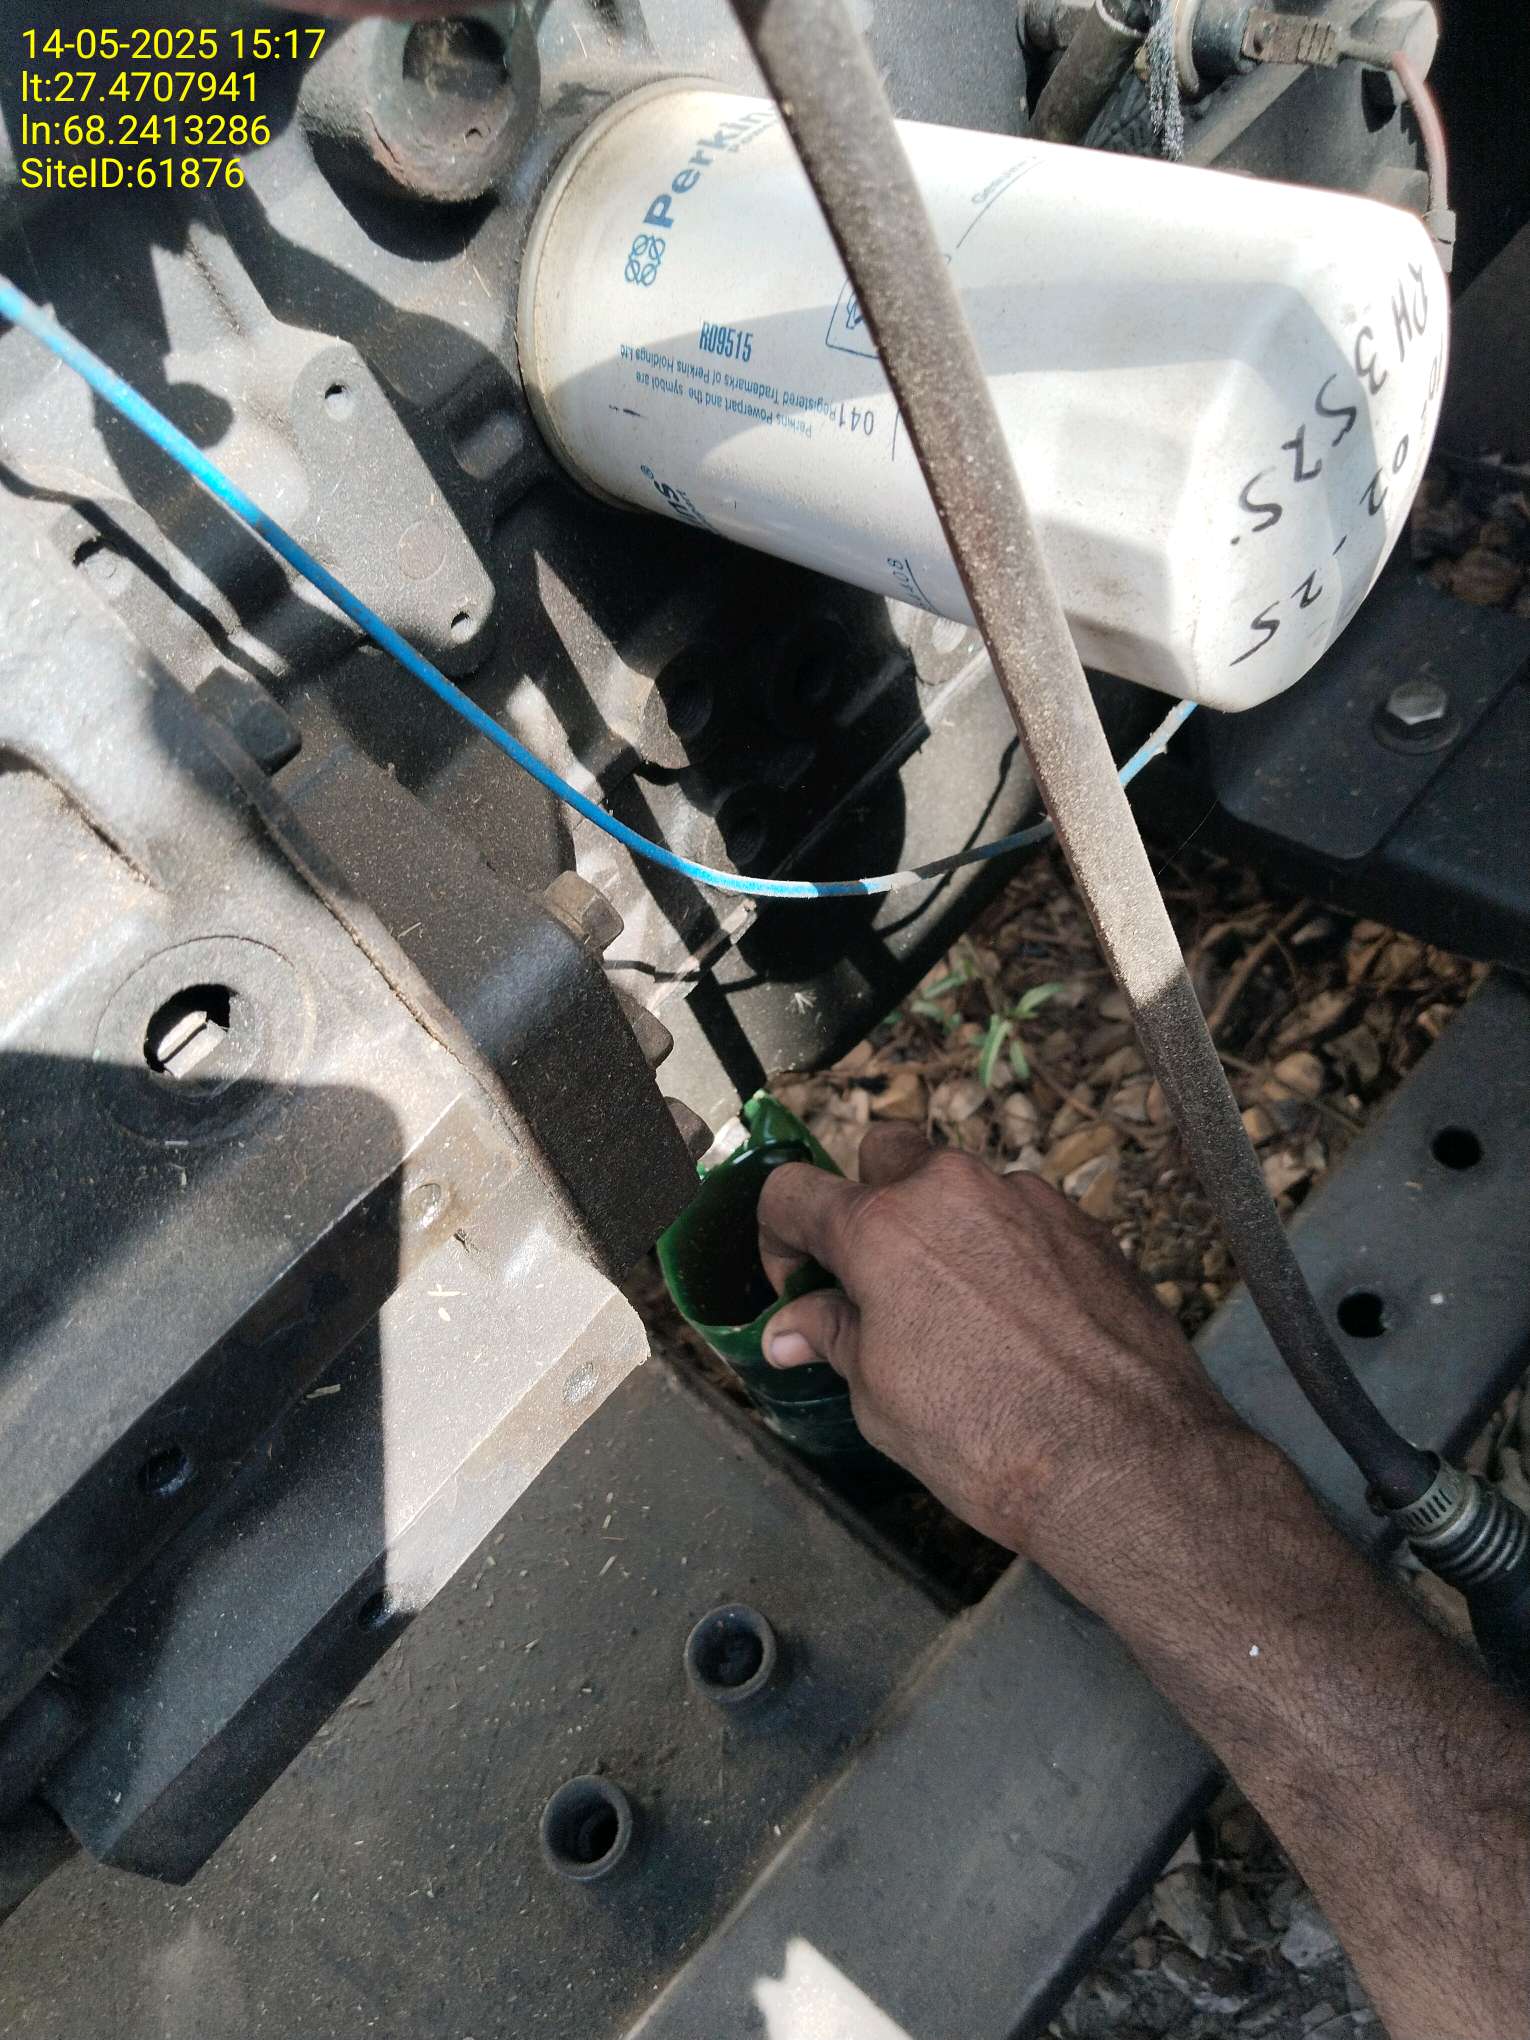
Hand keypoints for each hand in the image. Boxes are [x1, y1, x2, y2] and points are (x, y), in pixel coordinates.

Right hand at [757, 1124, 1250, 1599]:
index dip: (778, 1237)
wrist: (1125, 1461)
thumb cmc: (987, 1438)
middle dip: (866, 1202)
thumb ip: (834, 1339)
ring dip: (941, 1226)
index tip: (796, 1282)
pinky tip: (1015, 1317)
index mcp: (883, 1228)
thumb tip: (791, 1329)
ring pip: (960, 1185)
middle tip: (873, 1278)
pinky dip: (1001, 1248)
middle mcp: (953, 1191)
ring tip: (953, 1307)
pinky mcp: (1083, 1223)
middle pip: (884, 1155)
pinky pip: (1020, 1215)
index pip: (793, 1192)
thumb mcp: (881, 1399)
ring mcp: (1026, 1199)